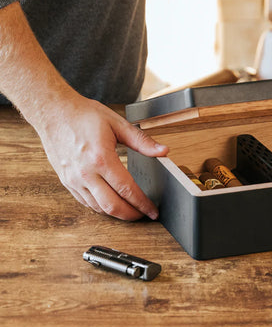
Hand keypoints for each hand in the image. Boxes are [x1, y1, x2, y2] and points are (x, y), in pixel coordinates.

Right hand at [36, 91, 168, 219]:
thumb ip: (142, 141)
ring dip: (116, 213)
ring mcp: (73, 179)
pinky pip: (85, 202)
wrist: (54, 112)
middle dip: (131, 215)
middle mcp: (86, 173)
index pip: (127, 189)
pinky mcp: (66, 181)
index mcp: (101, 158)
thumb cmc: (84, 115)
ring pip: (98, 208)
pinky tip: (111, 203)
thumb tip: (163, 151)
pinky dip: (100, 207)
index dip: (142, 204)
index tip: (152, 211)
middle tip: (144, 214)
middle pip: (112, 206)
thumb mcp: (118, 124)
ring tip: (131, 210)